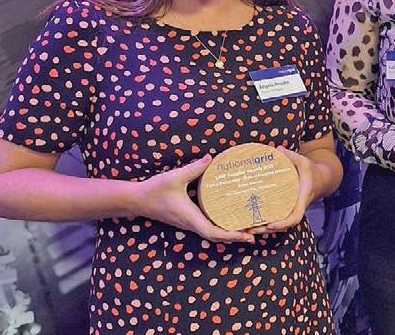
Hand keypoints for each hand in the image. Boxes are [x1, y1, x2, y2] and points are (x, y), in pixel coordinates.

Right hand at [135, 155, 253, 242]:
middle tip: (258, 231)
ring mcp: (190, 223)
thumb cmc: (154, 190)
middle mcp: (191, 224)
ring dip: (231, 233)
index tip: (247, 235)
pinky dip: (222, 227)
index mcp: (190, 217)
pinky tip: (233, 220)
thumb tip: (211, 158)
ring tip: (251, 227)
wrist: (136, 200)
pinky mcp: (189, 219)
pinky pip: (209, 226)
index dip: (231, 235)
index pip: (213, 232)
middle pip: (218, 236)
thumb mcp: (174, 177)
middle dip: (238, 236)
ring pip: (214, 233)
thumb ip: (193, 168)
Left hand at [248, 148, 315, 234]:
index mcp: (302, 199)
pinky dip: (266, 223)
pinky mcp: (287, 209)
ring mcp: (292, 210)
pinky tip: (253, 222)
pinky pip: (277, 219)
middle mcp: (297, 208)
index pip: (295, 217)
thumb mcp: (304, 162)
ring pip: (279, 225)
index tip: (271, 225)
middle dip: (268, 229)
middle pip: (283, 226)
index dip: (283, 224)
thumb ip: (292, 156)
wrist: (321, 179)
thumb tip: (278, 149)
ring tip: (248, 228)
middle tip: (251, 229)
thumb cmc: (311, 171)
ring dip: (264, 229)